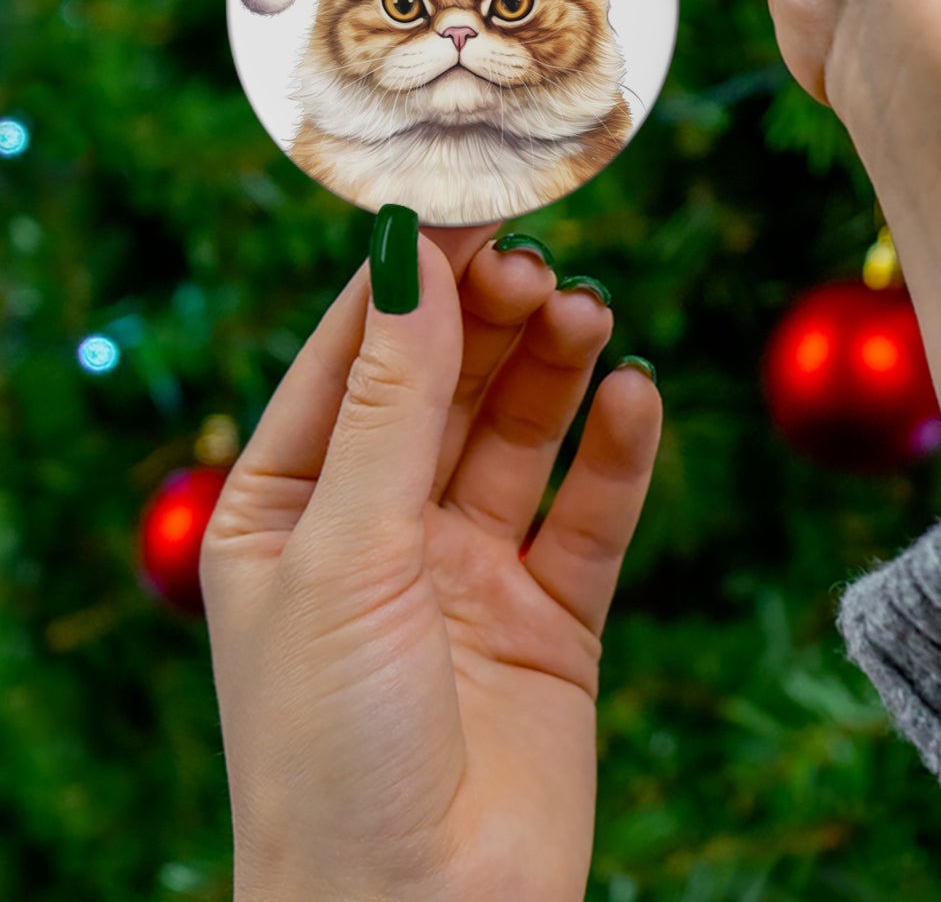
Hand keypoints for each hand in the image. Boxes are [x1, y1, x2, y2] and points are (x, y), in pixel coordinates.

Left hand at [201, 223, 661, 901]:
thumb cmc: (331, 749)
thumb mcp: (346, 552)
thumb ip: (391, 404)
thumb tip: (410, 258)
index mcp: (289, 510)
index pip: (352, 360)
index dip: (409, 281)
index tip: (469, 206)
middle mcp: (379, 530)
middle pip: (446, 386)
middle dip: (491, 321)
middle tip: (542, 266)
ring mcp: (469, 571)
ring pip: (521, 436)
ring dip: (555, 370)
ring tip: (589, 314)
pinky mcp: (552, 617)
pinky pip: (590, 513)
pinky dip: (617, 452)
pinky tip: (636, 396)